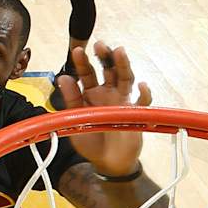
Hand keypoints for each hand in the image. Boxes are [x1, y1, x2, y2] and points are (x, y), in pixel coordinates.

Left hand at [56, 42, 151, 174]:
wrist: (107, 162)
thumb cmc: (90, 141)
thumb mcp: (75, 120)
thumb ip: (71, 99)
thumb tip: (63, 77)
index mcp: (90, 94)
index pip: (86, 73)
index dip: (82, 61)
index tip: (77, 50)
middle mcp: (107, 93)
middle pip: (108, 69)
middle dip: (104, 56)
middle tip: (100, 44)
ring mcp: (123, 100)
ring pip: (125, 78)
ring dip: (123, 65)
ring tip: (119, 51)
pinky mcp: (135, 112)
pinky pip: (143, 101)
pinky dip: (144, 93)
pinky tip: (142, 86)